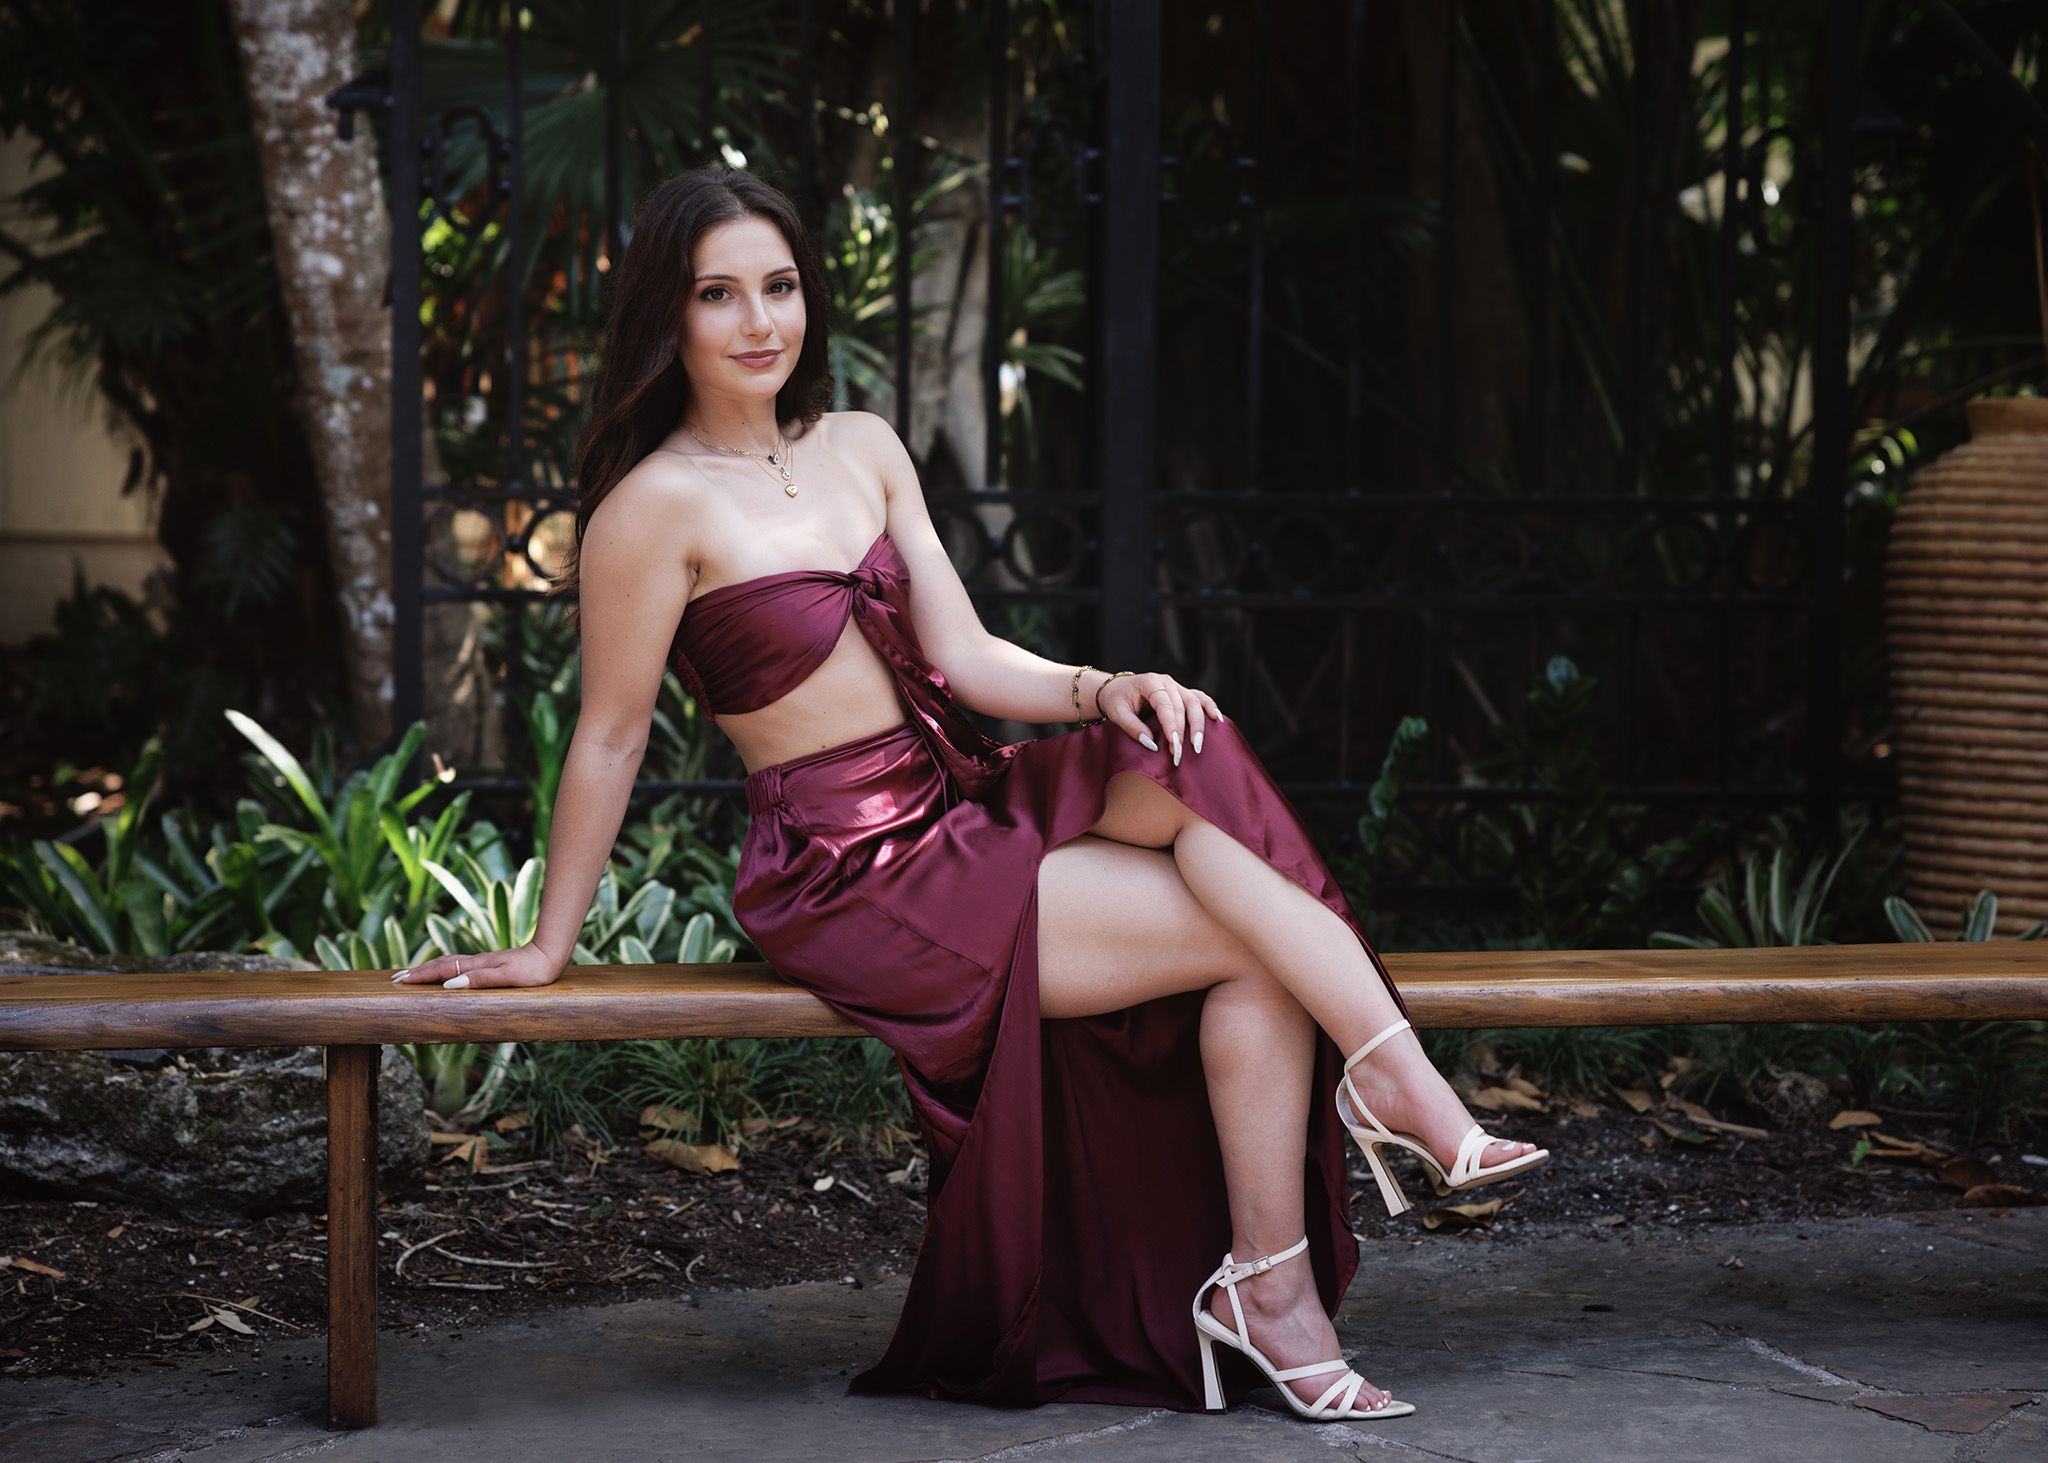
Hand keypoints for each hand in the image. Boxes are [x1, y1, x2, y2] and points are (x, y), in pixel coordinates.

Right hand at [392, 941, 564, 989]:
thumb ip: (479, 980)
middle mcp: (477, 962)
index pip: (442, 969)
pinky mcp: (491, 964)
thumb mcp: (506, 977)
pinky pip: (460, 966)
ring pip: (450, 964)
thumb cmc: (532, 970)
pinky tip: (447, 974)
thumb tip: (449, 985)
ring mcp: (483, 962)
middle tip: (396, 979)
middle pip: (441, 964)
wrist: (551, 955)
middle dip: (418, 972)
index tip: (400, 980)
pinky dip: (445, 969)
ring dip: (430, 969)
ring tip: (414, 975)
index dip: (420, 975)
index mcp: (477, 965)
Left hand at [1097, 671, 1222, 766]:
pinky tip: (1216, 720)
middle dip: (1183, 732)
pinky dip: (1209, 707)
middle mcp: (1167, 681)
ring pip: (1194, 702)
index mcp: (1151, 682)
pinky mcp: (1182, 692)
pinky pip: (1199, 698)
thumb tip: (1152, 745)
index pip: (1166, 706)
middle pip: (1182, 706)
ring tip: (1198, 745)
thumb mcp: (1117, 714)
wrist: (1117, 689)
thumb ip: (1133, 728)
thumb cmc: (1116, 700)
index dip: (1171, 726)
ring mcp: (1176, 686)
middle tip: (1179, 755)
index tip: (1174, 746)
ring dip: (1199, 724)